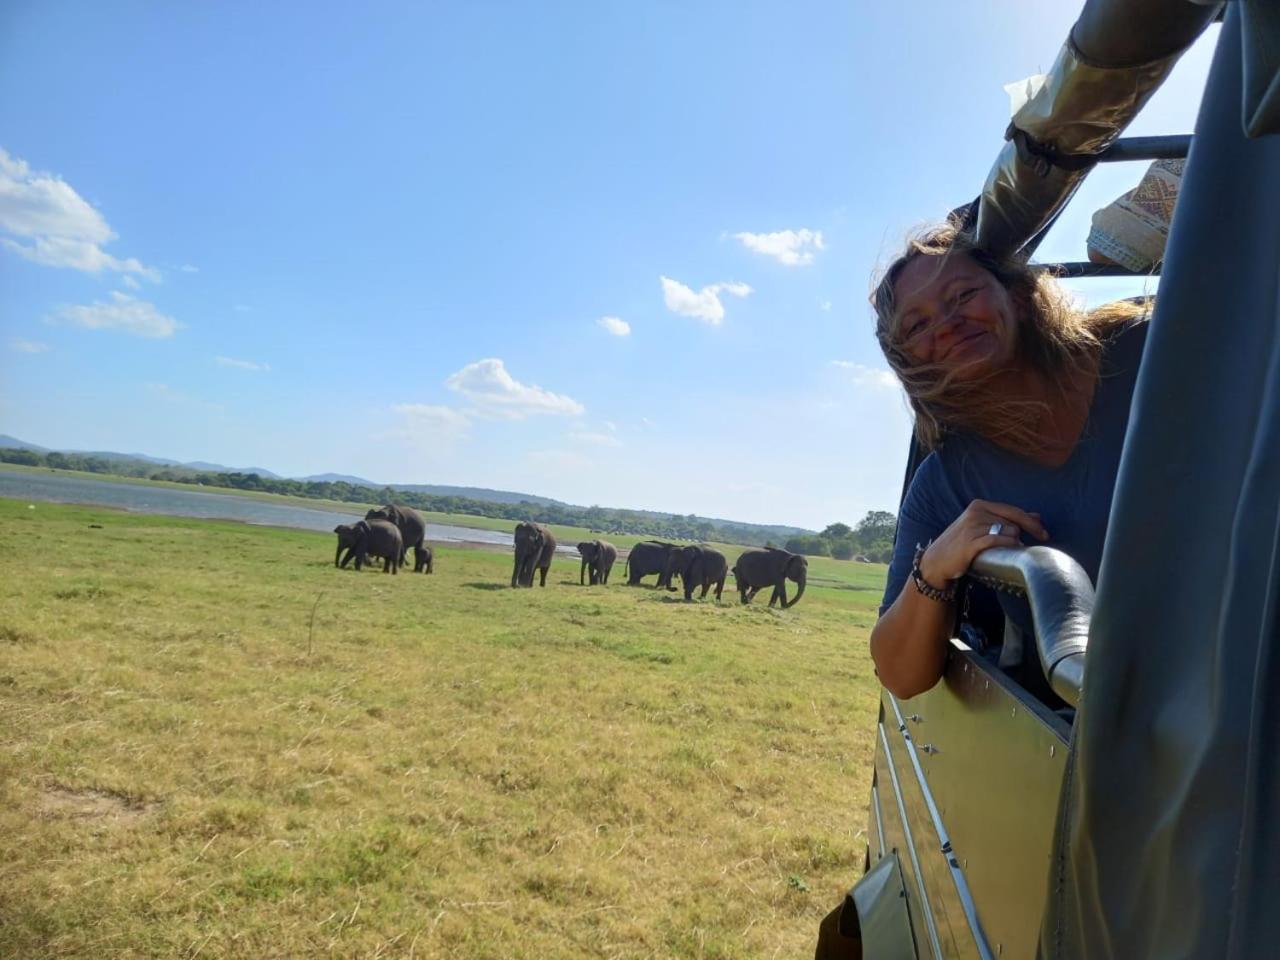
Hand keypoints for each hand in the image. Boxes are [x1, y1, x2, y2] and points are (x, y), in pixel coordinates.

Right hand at [918, 499, 1047, 585]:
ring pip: (1008, 531)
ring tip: (1011, 551)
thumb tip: (1036, 516)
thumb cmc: (962, 543)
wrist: (937, 560)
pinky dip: (1007, 545)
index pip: (1013, 510)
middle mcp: (975, 512)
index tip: (1044, 533)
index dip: (1032, 522)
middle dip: (1026, 533)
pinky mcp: (970, 542)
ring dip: (1014, 542)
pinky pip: (997, 541)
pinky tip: (1010, 551)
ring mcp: (972, 526)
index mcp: (979, 505)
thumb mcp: (983, 526)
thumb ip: (1007, 519)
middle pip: (1013, 521)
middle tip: (1035, 543)